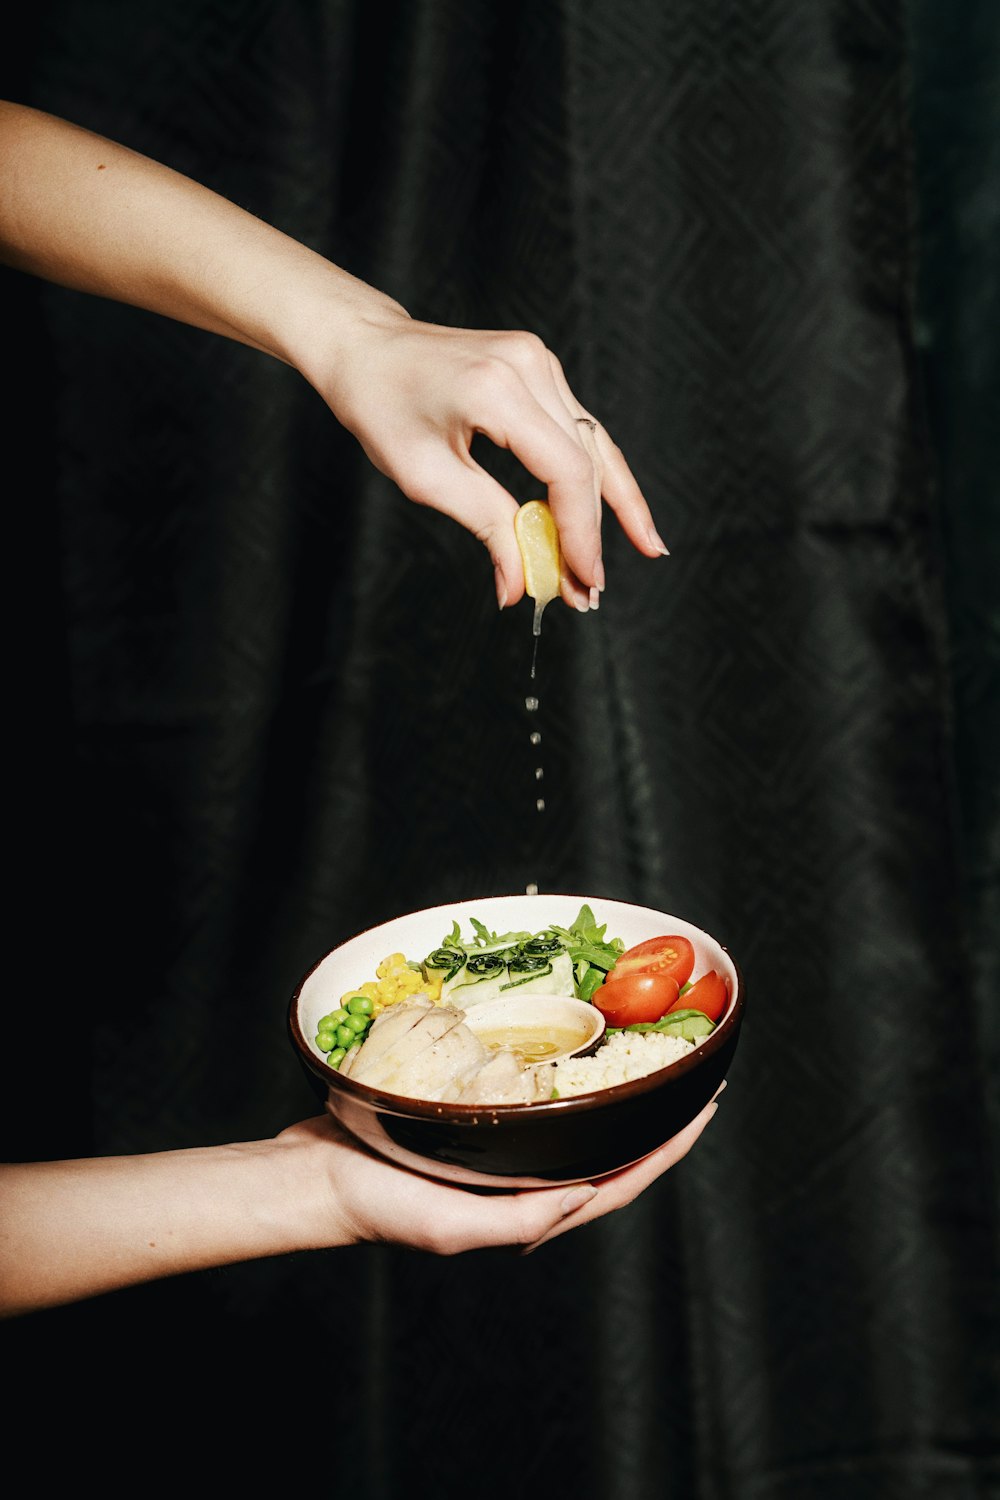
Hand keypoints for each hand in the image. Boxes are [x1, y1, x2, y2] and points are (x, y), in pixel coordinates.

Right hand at [277, 1088, 720, 1255]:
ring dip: (613, 1097)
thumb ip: (520, 1217)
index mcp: (527, 1214)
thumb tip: (585, 1195)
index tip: (706, 1110)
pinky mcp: (471, 1128)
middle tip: (692, 1078)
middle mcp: (521, 1186)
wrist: (314, 1179)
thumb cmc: (376, 1207)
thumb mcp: (451, 1224)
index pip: (618, 1182)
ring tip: (643, 1061)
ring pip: (574, 1126)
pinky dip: (560, 1080)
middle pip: (608, 1151)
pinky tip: (565, 1053)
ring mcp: (498, 1157)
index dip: (667, 1149)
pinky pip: (531, 1102)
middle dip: (654, 1120)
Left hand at [305, 313, 668, 610]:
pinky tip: (622, 511)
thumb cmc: (380, 406)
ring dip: (610, 504)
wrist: (365, 346)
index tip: (583, 583)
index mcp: (497, 390)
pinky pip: (579, 428)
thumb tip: (520, 586)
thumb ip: (485, 525)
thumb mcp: (425, 476)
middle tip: (590, 591)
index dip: (580, 533)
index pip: (566, 471)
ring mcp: (540, 361)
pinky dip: (596, 473)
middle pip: (587, 461)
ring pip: (595, 444)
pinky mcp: (540, 368)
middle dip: (593, 530)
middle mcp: (529, 366)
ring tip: (643, 551)